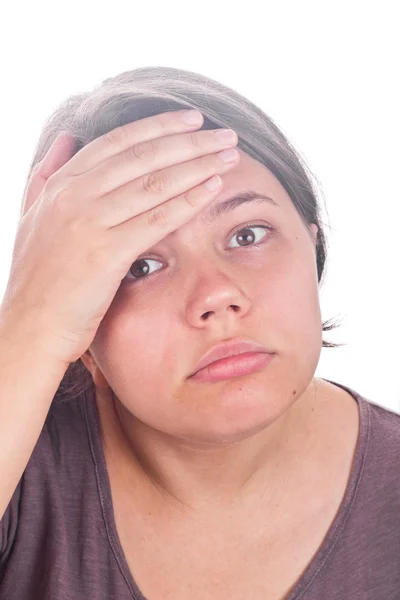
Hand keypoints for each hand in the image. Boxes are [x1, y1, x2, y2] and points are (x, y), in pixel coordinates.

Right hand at [0, 110, 238, 365]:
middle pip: (143, 156)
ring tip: (230, 154)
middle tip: (225, 134)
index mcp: (60, 184)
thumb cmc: (37, 280)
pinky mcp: (106, 253)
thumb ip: (47, 174)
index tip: (193, 119)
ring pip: (154, 183)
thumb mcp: (32, 216)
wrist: (29, 327)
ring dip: (198, 164)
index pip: (118, 142)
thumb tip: (67, 137)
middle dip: (190, 141)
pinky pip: (156, 219)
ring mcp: (89, 223)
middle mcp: (74, 196)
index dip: (160, 126)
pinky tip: (213, 187)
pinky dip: (188, 201)